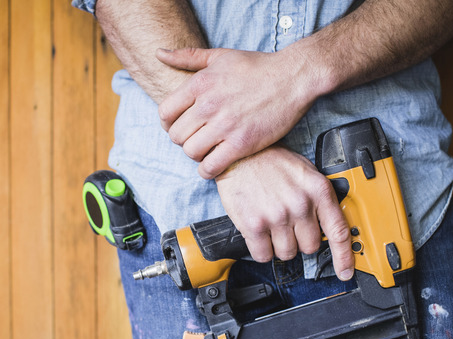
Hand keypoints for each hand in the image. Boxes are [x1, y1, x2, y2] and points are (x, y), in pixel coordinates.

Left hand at [157, 47, 316, 178]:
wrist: (293, 77)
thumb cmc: (257, 66)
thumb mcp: (221, 56)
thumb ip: (188, 56)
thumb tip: (159, 54)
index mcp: (200, 84)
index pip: (165, 113)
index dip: (168, 123)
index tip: (179, 125)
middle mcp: (209, 105)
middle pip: (176, 136)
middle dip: (183, 140)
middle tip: (196, 138)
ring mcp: (225, 125)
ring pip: (191, 152)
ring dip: (196, 155)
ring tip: (207, 150)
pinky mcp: (242, 143)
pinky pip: (210, 167)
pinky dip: (208, 170)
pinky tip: (214, 164)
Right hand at [215, 145, 353, 280]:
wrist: (238, 153)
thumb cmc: (270, 161)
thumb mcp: (305, 172)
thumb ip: (318, 198)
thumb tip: (327, 225)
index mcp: (318, 191)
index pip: (338, 232)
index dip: (344, 257)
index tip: (345, 272)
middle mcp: (300, 205)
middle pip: (310, 247)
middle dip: (300, 241)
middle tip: (289, 226)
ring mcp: (277, 216)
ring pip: (287, 253)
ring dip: (279, 245)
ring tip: (271, 224)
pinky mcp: (254, 225)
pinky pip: (263, 255)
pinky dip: (261, 249)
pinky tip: (258, 232)